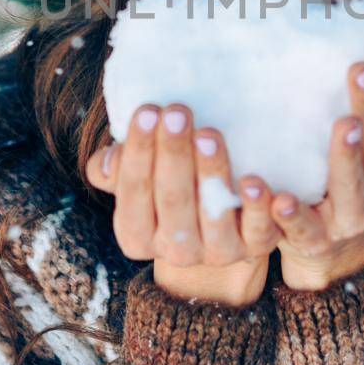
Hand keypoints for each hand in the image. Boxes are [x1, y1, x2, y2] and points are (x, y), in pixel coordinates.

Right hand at [85, 103, 281, 306]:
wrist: (224, 223)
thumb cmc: (174, 185)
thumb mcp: (142, 177)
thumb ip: (117, 169)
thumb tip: (105, 162)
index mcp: (137, 236)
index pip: (133, 194)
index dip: (139, 153)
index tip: (147, 112)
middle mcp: (175, 251)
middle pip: (173, 201)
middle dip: (174, 155)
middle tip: (177, 113)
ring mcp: (217, 252)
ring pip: (213, 216)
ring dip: (211, 174)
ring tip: (208, 136)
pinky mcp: (254, 247)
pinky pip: (258, 232)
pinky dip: (258, 208)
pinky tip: (253, 181)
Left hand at [270, 64, 363, 290]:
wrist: (334, 258)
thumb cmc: (353, 187)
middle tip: (362, 72)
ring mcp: (348, 220)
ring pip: (350, 188)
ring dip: (346, 156)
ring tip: (343, 124)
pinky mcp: (314, 241)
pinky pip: (301, 226)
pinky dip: (289, 213)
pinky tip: (277, 197)